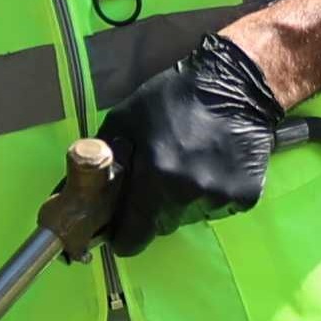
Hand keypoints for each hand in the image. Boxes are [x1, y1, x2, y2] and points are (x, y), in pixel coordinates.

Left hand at [98, 32, 290, 254]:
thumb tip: (75, 192)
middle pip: (162, 226)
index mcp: (154, 180)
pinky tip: (215, 165)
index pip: (133, 237)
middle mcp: (188, 196)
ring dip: (185, 201)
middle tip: (159, 179)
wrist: (236, 84)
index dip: (124, 234)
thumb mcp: (124, 119)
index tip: (122, 226)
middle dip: (154, 212)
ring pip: (190, 216)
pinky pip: (218, 208)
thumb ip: (101, 159)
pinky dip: (213, 194)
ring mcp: (219, 198)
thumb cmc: (173, 98)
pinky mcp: (245, 197)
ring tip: (190, 165)